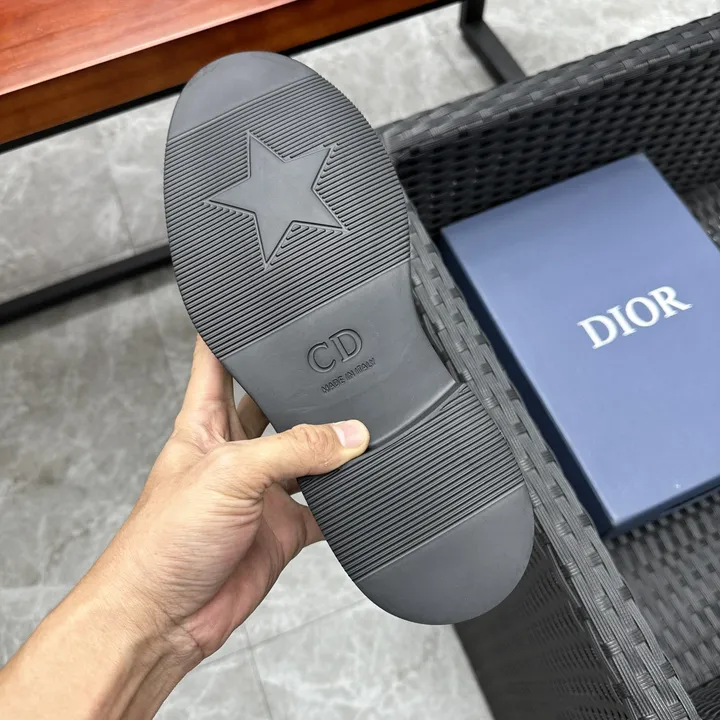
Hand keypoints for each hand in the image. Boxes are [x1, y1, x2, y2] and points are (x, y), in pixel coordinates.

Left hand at [95, 336, 369, 664]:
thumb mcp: (228, 475)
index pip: (218, 361)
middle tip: (336, 374)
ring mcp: (261, 490)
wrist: (163, 619)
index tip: (260, 308)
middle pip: (274, 403)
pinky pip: (325, 506)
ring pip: (307, 454)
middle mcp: (235, 452)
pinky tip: (363, 487)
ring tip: (361, 430)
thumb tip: (349, 436)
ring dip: (332, 447)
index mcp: (205, 424)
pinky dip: (346, 501)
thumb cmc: (161, 543)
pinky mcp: (282, 527)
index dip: (235, 332)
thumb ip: (293, 450)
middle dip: (301, 390)